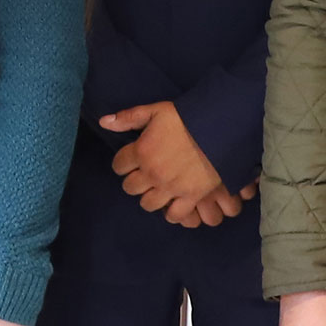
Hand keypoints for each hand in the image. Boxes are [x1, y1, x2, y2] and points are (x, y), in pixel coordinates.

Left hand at [105, 102, 238, 226]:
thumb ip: (129, 118)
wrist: (221, 127)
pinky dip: (172, 212)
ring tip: (158, 189)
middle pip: (130, 187)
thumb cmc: (187, 117)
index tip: (131, 160)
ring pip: (147, 204)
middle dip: (135, 181)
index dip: (123, 163)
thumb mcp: (156, 111)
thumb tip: (104, 122)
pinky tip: (173, 203)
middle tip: (145, 175)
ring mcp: (171, 187)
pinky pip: (174, 215)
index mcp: (141, 151)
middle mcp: (152, 173)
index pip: (119, 166)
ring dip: (150, 197)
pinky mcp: (191, 197)